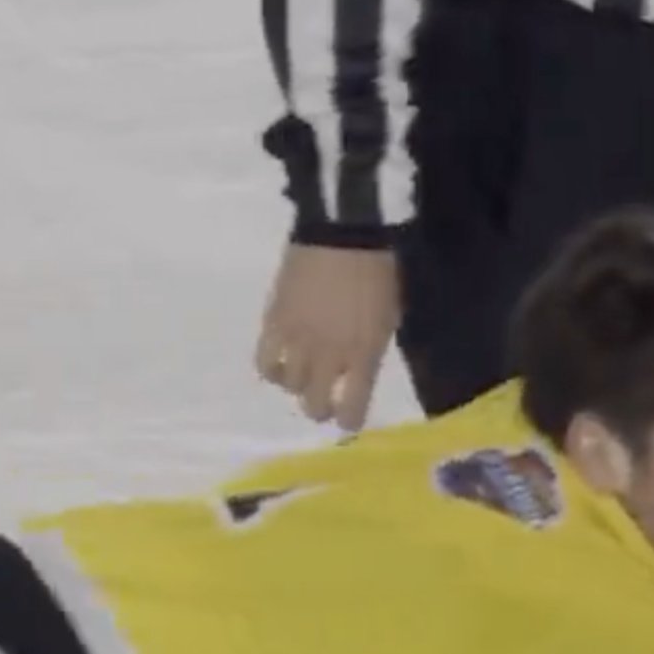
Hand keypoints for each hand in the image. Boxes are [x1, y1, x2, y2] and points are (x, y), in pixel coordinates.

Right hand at [254, 243, 400, 430]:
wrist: (343, 234)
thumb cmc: (378, 272)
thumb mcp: (389, 317)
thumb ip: (371, 350)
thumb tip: (357, 372)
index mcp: (364, 354)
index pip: (352, 406)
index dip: (349, 419)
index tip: (349, 419)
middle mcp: (328, 355)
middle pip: (315, 404)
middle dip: (321, 409)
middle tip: (325, 402)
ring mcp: (297, 339)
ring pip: (289, 385)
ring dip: (298, 387)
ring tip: (304, 377)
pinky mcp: (273, 321)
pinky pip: (264, 360)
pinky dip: (271, 369)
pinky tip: (280, 364)